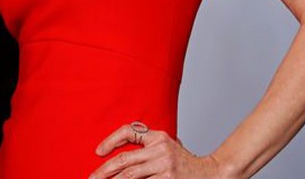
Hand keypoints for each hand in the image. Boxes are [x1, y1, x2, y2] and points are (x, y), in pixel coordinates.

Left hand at [88, 123, 225, 178]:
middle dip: (104, 170)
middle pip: (124, 159)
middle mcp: (160, 149)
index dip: (111, 140)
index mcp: (158, 137)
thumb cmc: (185, 164)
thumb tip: (121, 156)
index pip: (128, 131)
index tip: (98, 152)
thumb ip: (149, 147)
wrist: (213, 173)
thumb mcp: (168, 147)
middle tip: (91, 177)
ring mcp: (164, 165)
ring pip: (131, 175)